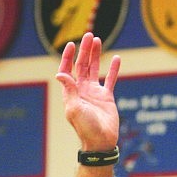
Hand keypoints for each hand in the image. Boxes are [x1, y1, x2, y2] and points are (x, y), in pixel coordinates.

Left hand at [56, 32, 120, 150]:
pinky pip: (111, 79)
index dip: (68, 57)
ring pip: (94, 69)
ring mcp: (94, 93)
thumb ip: (69, 90)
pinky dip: (114, 69)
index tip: (72, 44)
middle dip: (84, 50)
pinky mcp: (107, 97)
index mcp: (71, 93)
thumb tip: (60, 73)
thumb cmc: (85, 128)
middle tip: (89, 35)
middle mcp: (81, 90)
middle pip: (81, 66)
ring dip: (96, 55)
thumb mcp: (74, 108)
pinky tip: (116, 58)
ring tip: (98, 40)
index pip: (67, 70)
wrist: (101, 141)